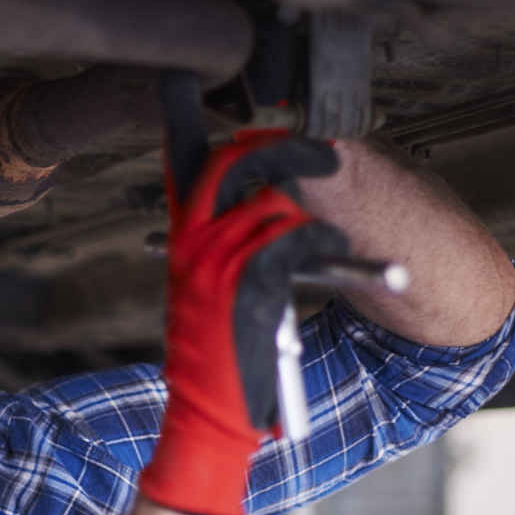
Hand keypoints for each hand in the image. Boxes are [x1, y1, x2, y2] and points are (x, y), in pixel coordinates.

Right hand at [139, 137, 351, 514]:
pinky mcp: (246, 284)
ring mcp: (214, 263)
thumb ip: (217, 254)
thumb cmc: (215, 367)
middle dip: (281, 150)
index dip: (195, 126)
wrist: (207, 418)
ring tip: (331, 239)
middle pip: (232, 165)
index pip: (186, 168)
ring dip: (313, 214)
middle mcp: (191, 247)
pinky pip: (291, 236)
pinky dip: (320, 239)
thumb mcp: (205, 300)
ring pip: (272, 203)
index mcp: (182, 247)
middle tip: (317, 154)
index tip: (207, 95)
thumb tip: (255, 215)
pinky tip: (331, 252)